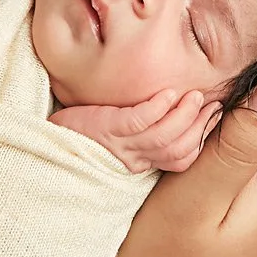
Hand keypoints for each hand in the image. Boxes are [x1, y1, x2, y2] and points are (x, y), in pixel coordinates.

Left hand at [50, 87, 220, 172]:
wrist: (44, 142)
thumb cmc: (81, 135)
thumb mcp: (115, 138)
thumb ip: (139, 130)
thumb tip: (166, 108)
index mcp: (138, 162)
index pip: (181, 158)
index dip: (200, 138)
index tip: (212, 116)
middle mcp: (133, 158)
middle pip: (178, 149)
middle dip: (198, 126)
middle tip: (210, 103)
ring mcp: (121, 145)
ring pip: (163, 136)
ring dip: (184, 115)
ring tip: (195, 96)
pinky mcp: (107, 129)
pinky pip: (138, 121)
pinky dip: (157, 108)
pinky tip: (167, 94)